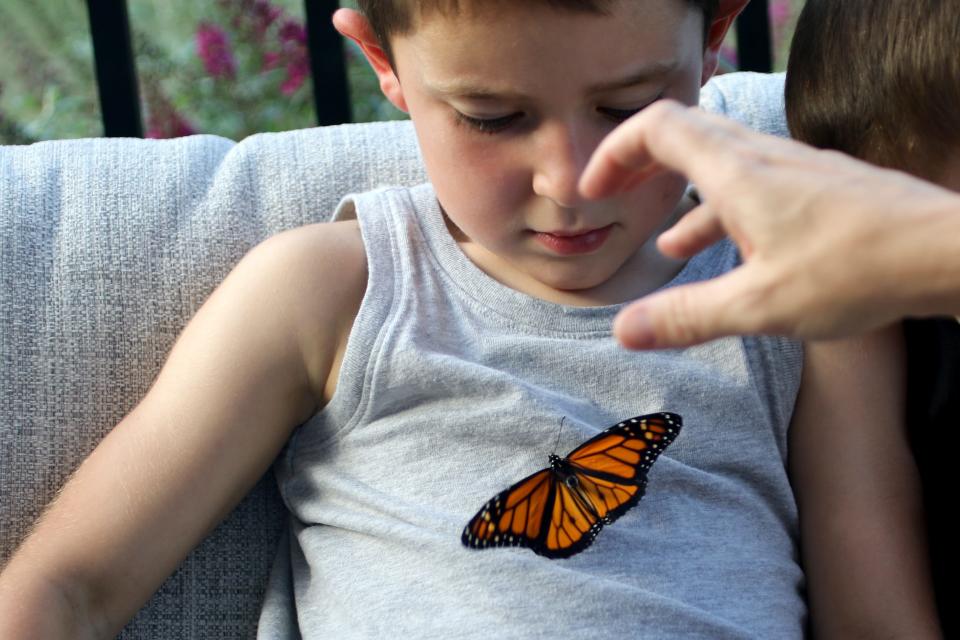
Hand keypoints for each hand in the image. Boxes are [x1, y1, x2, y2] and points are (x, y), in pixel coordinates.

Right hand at [579, 100, 959, 348]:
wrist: (946, 252)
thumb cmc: (855, 269)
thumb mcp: (758, 304)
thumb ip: (686, 316)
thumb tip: (623, 332)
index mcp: (736, 171)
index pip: (657, 128)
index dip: (615, 153)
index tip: (595, 190)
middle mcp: (762, 157)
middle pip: (686, 137)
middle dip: (642, 166)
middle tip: (614, 195)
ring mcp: (794, 171)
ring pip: (722, 166)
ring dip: (684, 196)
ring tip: (664, 244)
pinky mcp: (819, 191)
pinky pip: (756, 189)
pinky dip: (726, 214)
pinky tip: (726, 255)